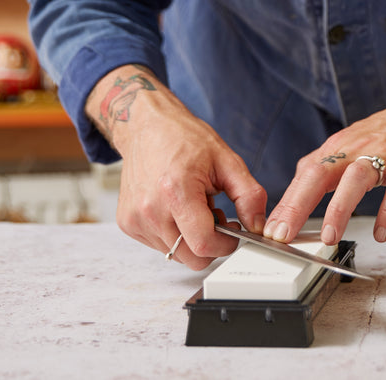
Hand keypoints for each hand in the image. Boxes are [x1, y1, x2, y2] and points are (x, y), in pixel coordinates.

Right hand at [87, 65, 267, 269]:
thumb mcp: (227, 161)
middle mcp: (150, 209)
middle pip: (190, 257)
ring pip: (175, 253)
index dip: (225, 244)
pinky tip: (177, 209)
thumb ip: (249, 196)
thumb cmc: (184, 139)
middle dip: (210, 243)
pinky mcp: (127, 223)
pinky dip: (174, 234)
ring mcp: (135, 219)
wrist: (147, 127)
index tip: (233, 229)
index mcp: (176, 191)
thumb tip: (258, 226)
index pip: (204, 245)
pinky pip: (160, 245)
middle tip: (215, 215)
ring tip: (194, 206)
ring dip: (191, 237)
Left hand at [262, 78, 385, 246]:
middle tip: (283, 235)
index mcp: (341, 146)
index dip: (286, 203)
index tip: (271, 230)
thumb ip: (330, 167)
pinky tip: (383, 231)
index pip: (305, 175)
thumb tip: (298, 194)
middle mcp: (358, 147)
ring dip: (340, 208)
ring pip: (356, 178)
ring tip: (330, 236)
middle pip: (320, 174)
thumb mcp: (356, 143)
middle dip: (298, 205)